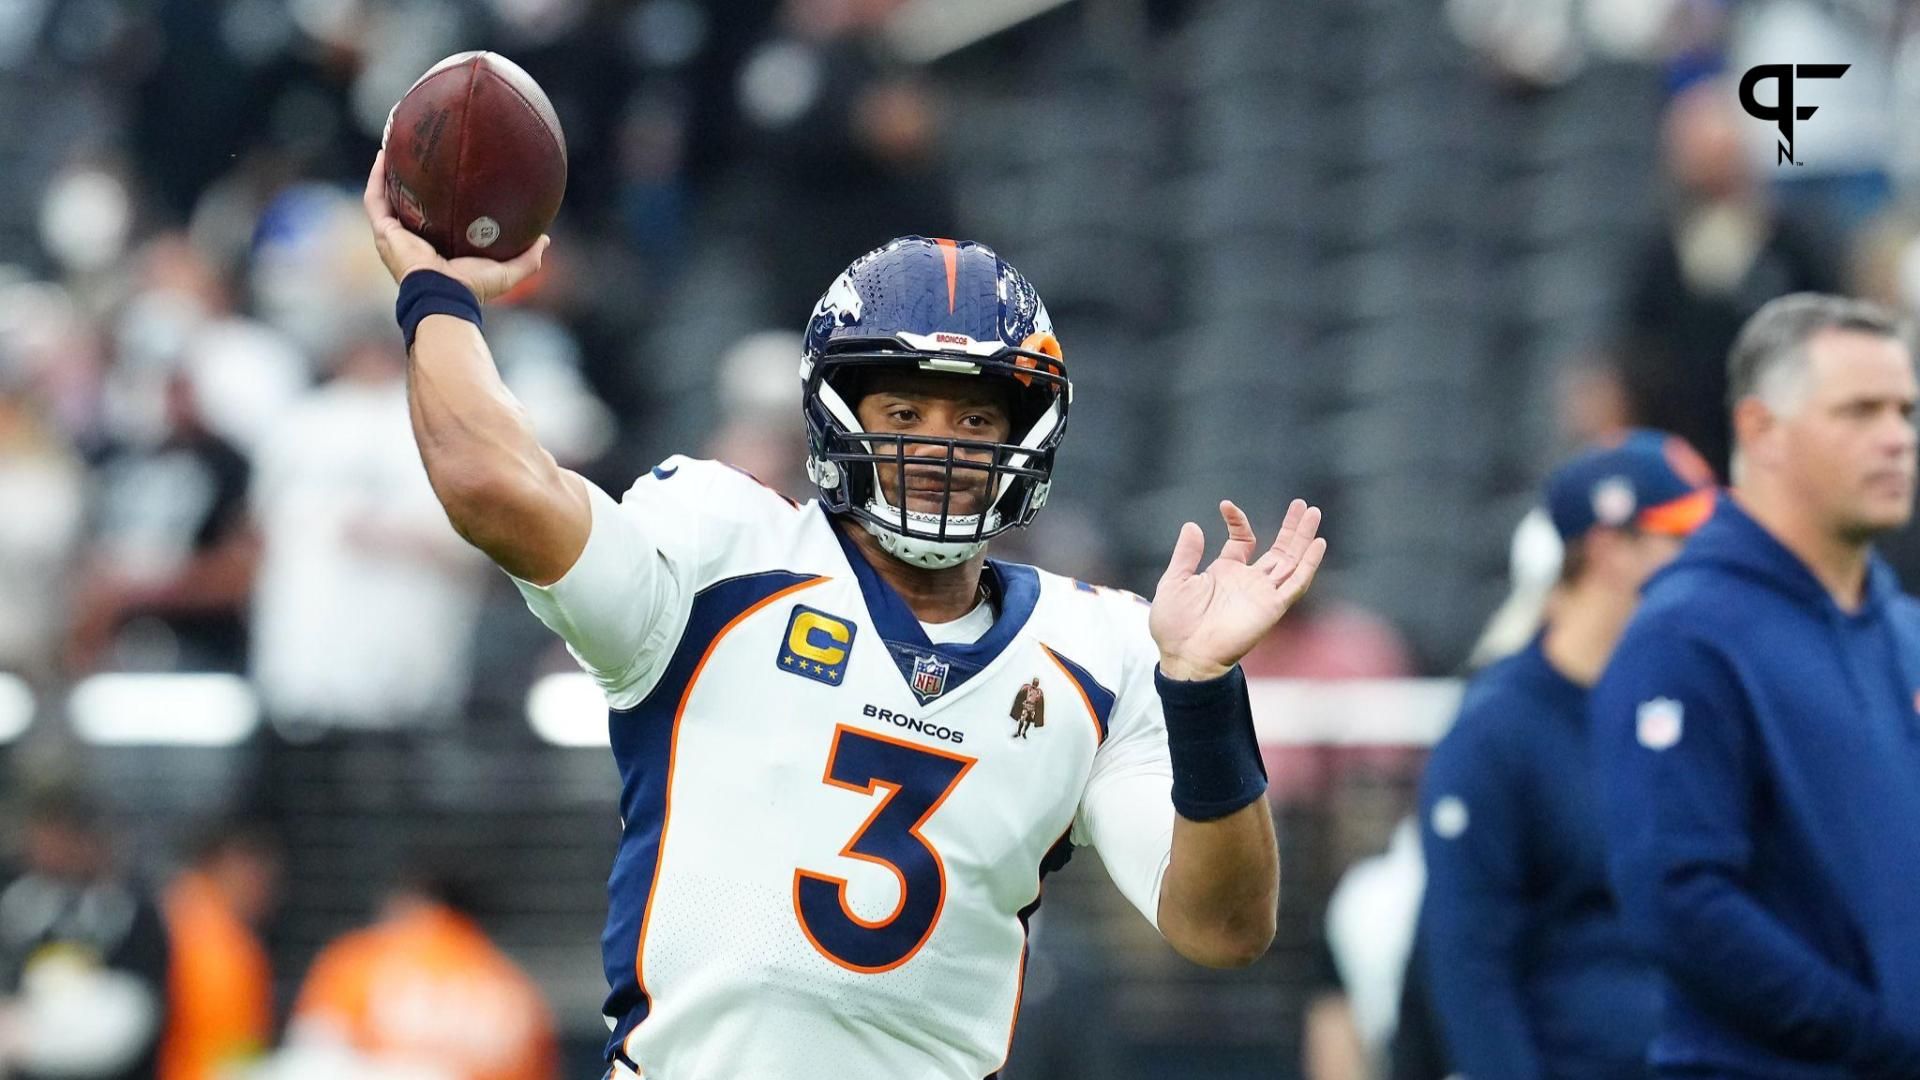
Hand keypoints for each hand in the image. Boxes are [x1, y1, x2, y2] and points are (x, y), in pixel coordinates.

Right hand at [362, 150, 548, 301]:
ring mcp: (394, 236)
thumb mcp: (506, 271)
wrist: (445, 295)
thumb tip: (546, 239)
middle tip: (417, 153)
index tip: (446, 175)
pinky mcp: (384, 232)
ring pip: (385, 197)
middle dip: (408, 179)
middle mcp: (412, 240)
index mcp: (436, 249)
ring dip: (386, 172)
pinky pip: (375, 199)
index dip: (437, 199)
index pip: (434, 218)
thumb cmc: (472, 288)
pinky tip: (383, 155)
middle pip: (407, 203)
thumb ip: (527, 258)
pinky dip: (377, 177)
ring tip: (393, 144)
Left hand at [1150, 499, 1325, 680]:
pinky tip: (1318, 544)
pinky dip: (1308, 565)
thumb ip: (1186, 553)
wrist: (1185, 655)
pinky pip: (1296, 584)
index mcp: (1225, 572)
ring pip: (1291, 561)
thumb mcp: (1175, 580)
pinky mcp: (1272, 607)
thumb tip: (1192, 525)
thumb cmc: (1175, 625)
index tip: (1226, 505)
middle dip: (1291, 528)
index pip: (1243, 540)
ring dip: (1303, 538)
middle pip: (1278, 550)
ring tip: (1313, 512)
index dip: (1238, 522)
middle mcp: (1248, 581)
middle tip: (1302, 504)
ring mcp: (1262, 594)